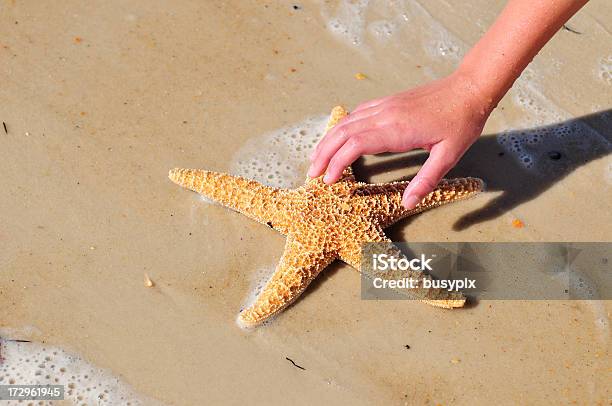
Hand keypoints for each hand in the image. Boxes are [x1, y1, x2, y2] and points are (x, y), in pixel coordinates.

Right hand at [308, 71, 490, 208]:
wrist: (469, 88)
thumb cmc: (460, 123)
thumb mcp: (449, 156)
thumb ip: (426, 181)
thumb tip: (407, 203)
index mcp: (396, 130)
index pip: (355, 145)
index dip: (337, 162)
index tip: (328, 180)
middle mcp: (384, 115)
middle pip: (342, 133)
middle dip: (323, 153)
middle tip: (311, 173)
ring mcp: (384, 106)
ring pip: (346, 122)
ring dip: (328, 140)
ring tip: (316, 157)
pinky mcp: (387, 102)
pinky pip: (357, 114)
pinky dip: (341, 127)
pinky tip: (337, 136)